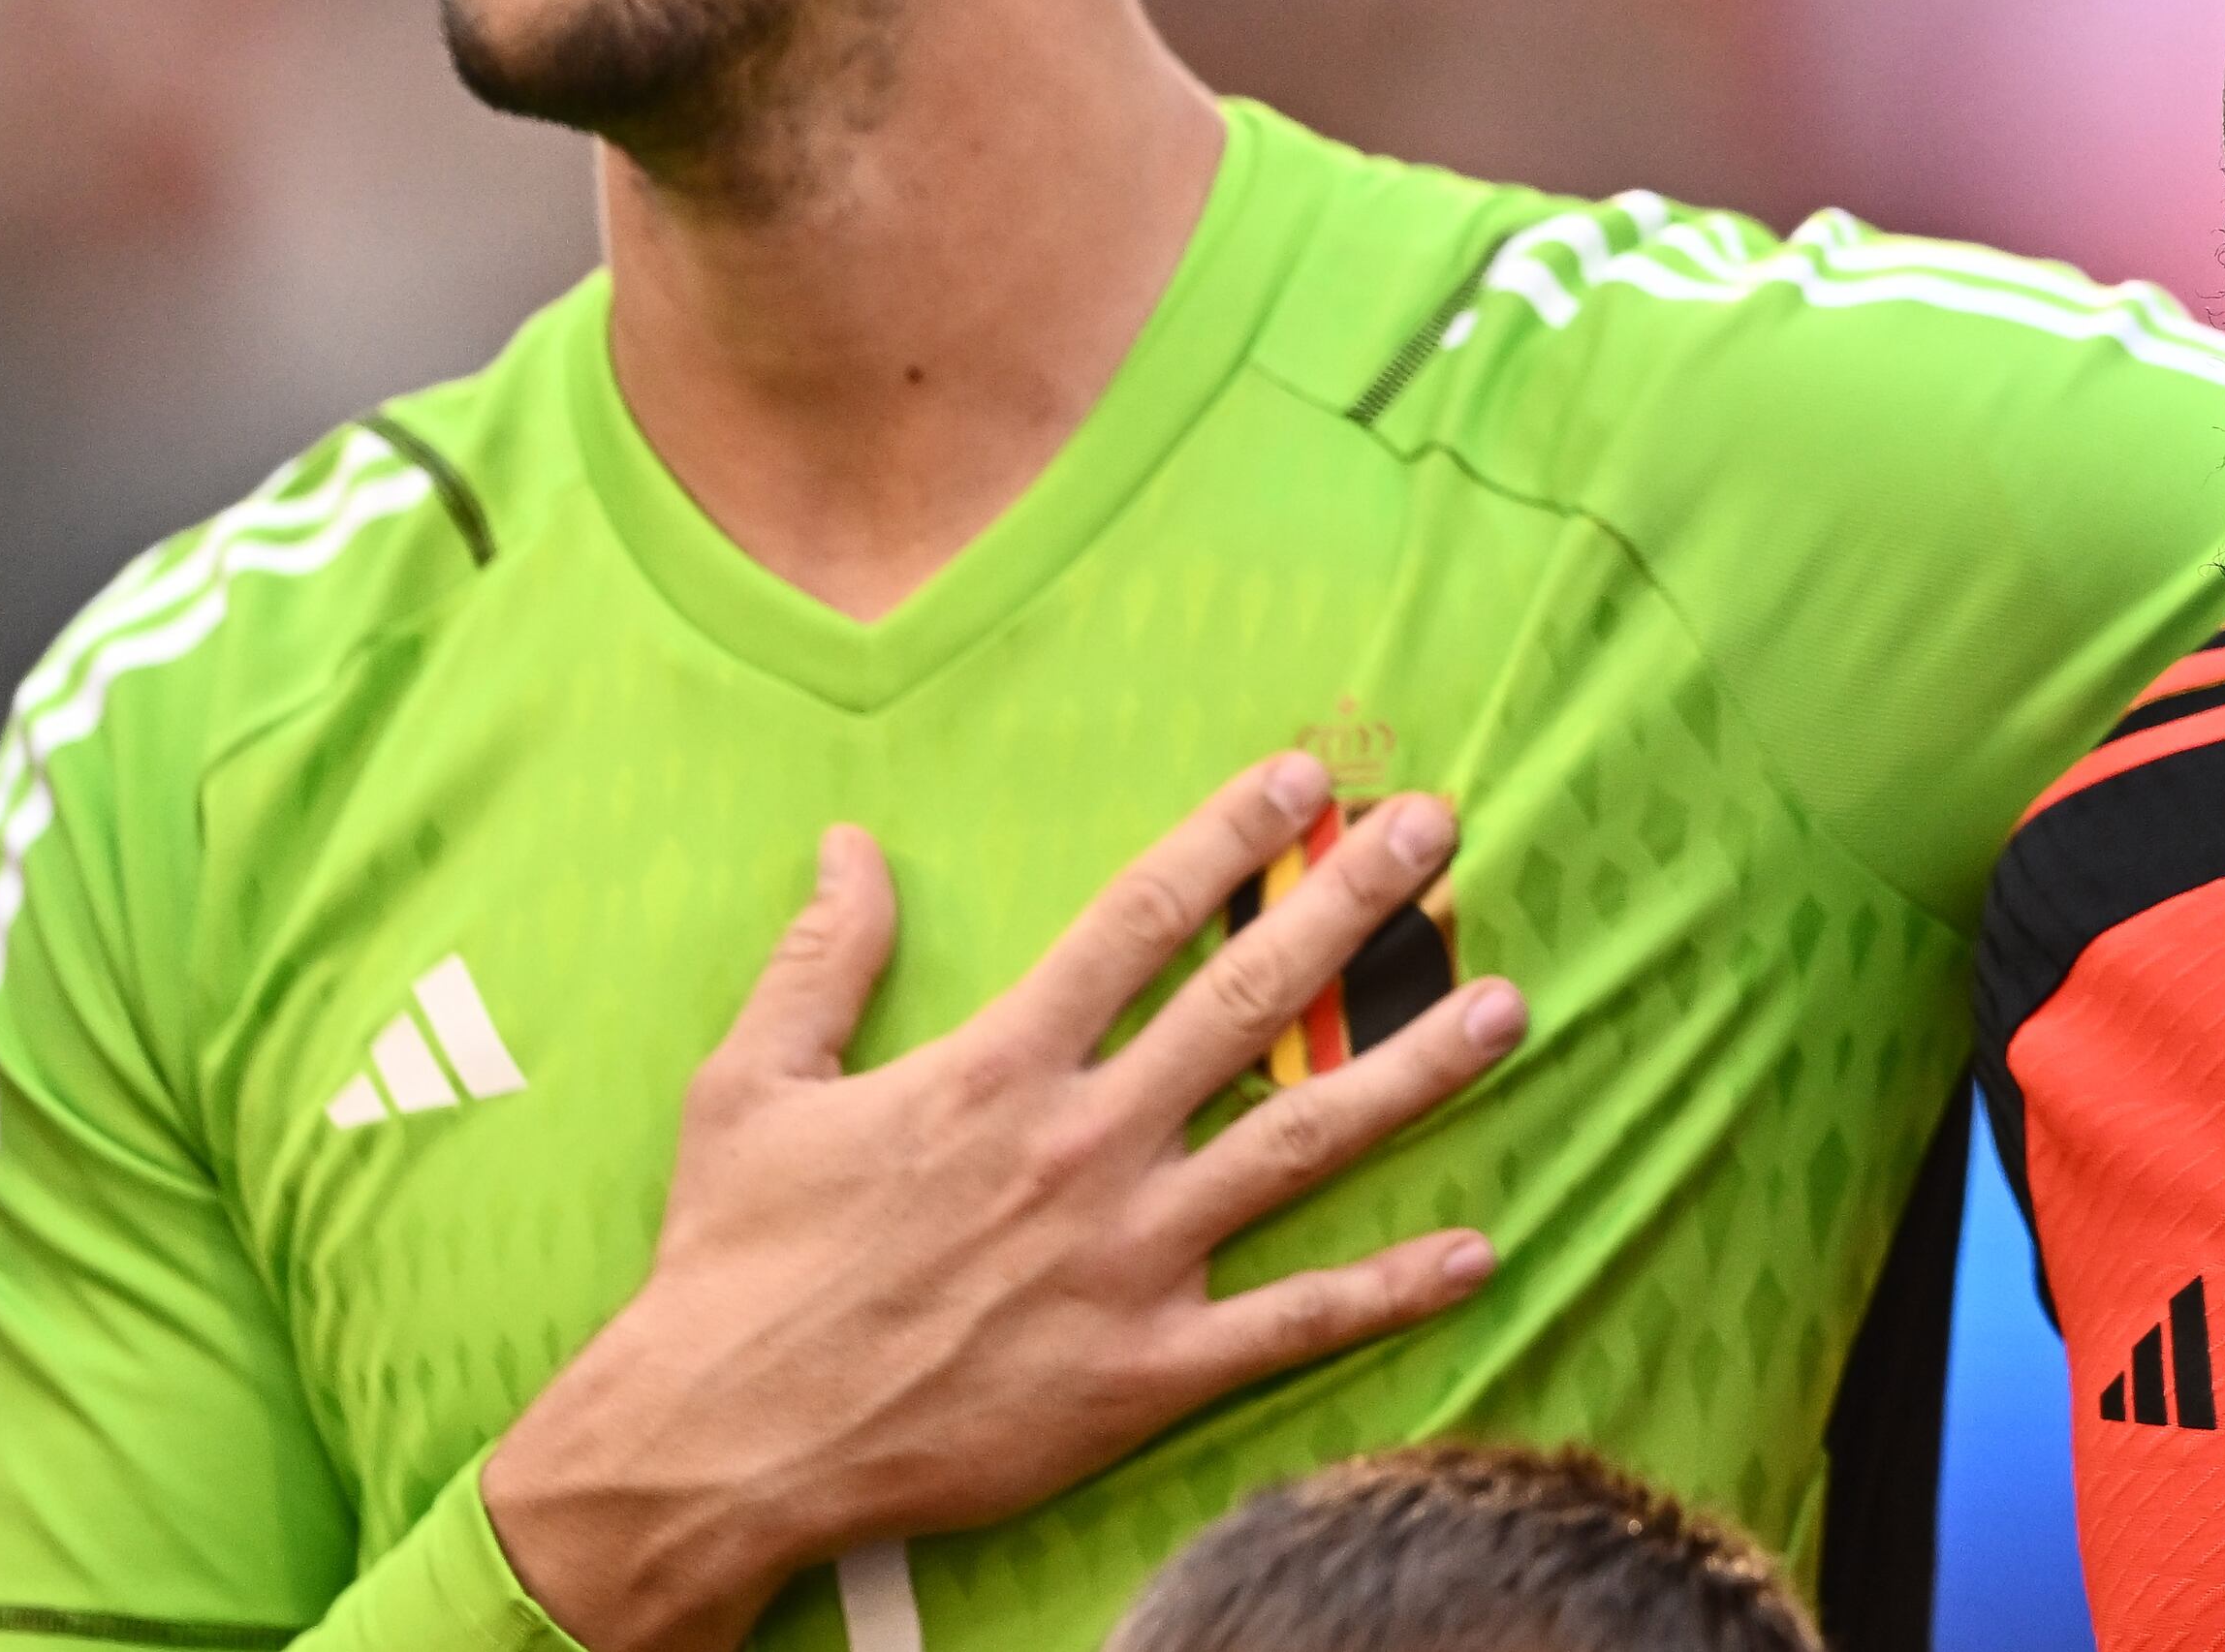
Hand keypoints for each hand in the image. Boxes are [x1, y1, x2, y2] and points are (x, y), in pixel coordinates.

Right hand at [484, 756, 1527, 1651]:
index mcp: (996, 1068)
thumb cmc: (731, 1261)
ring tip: (1506, 1007)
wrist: (718, 1445)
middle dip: (1352, 909)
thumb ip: (822, 957)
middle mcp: (1081, 1147)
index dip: (1230, 837)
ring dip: (1413, 1072)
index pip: (1139, 921)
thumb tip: (851, 841)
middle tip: (1440, 835)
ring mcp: (1124, 1259)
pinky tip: (1476, 1249)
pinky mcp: (1143, 1371)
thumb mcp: (747, 1084)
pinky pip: (1292, 1322)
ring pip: (1300, 1144)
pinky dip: (1389, 1289)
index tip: (1310, 779)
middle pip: (1248, 1003)